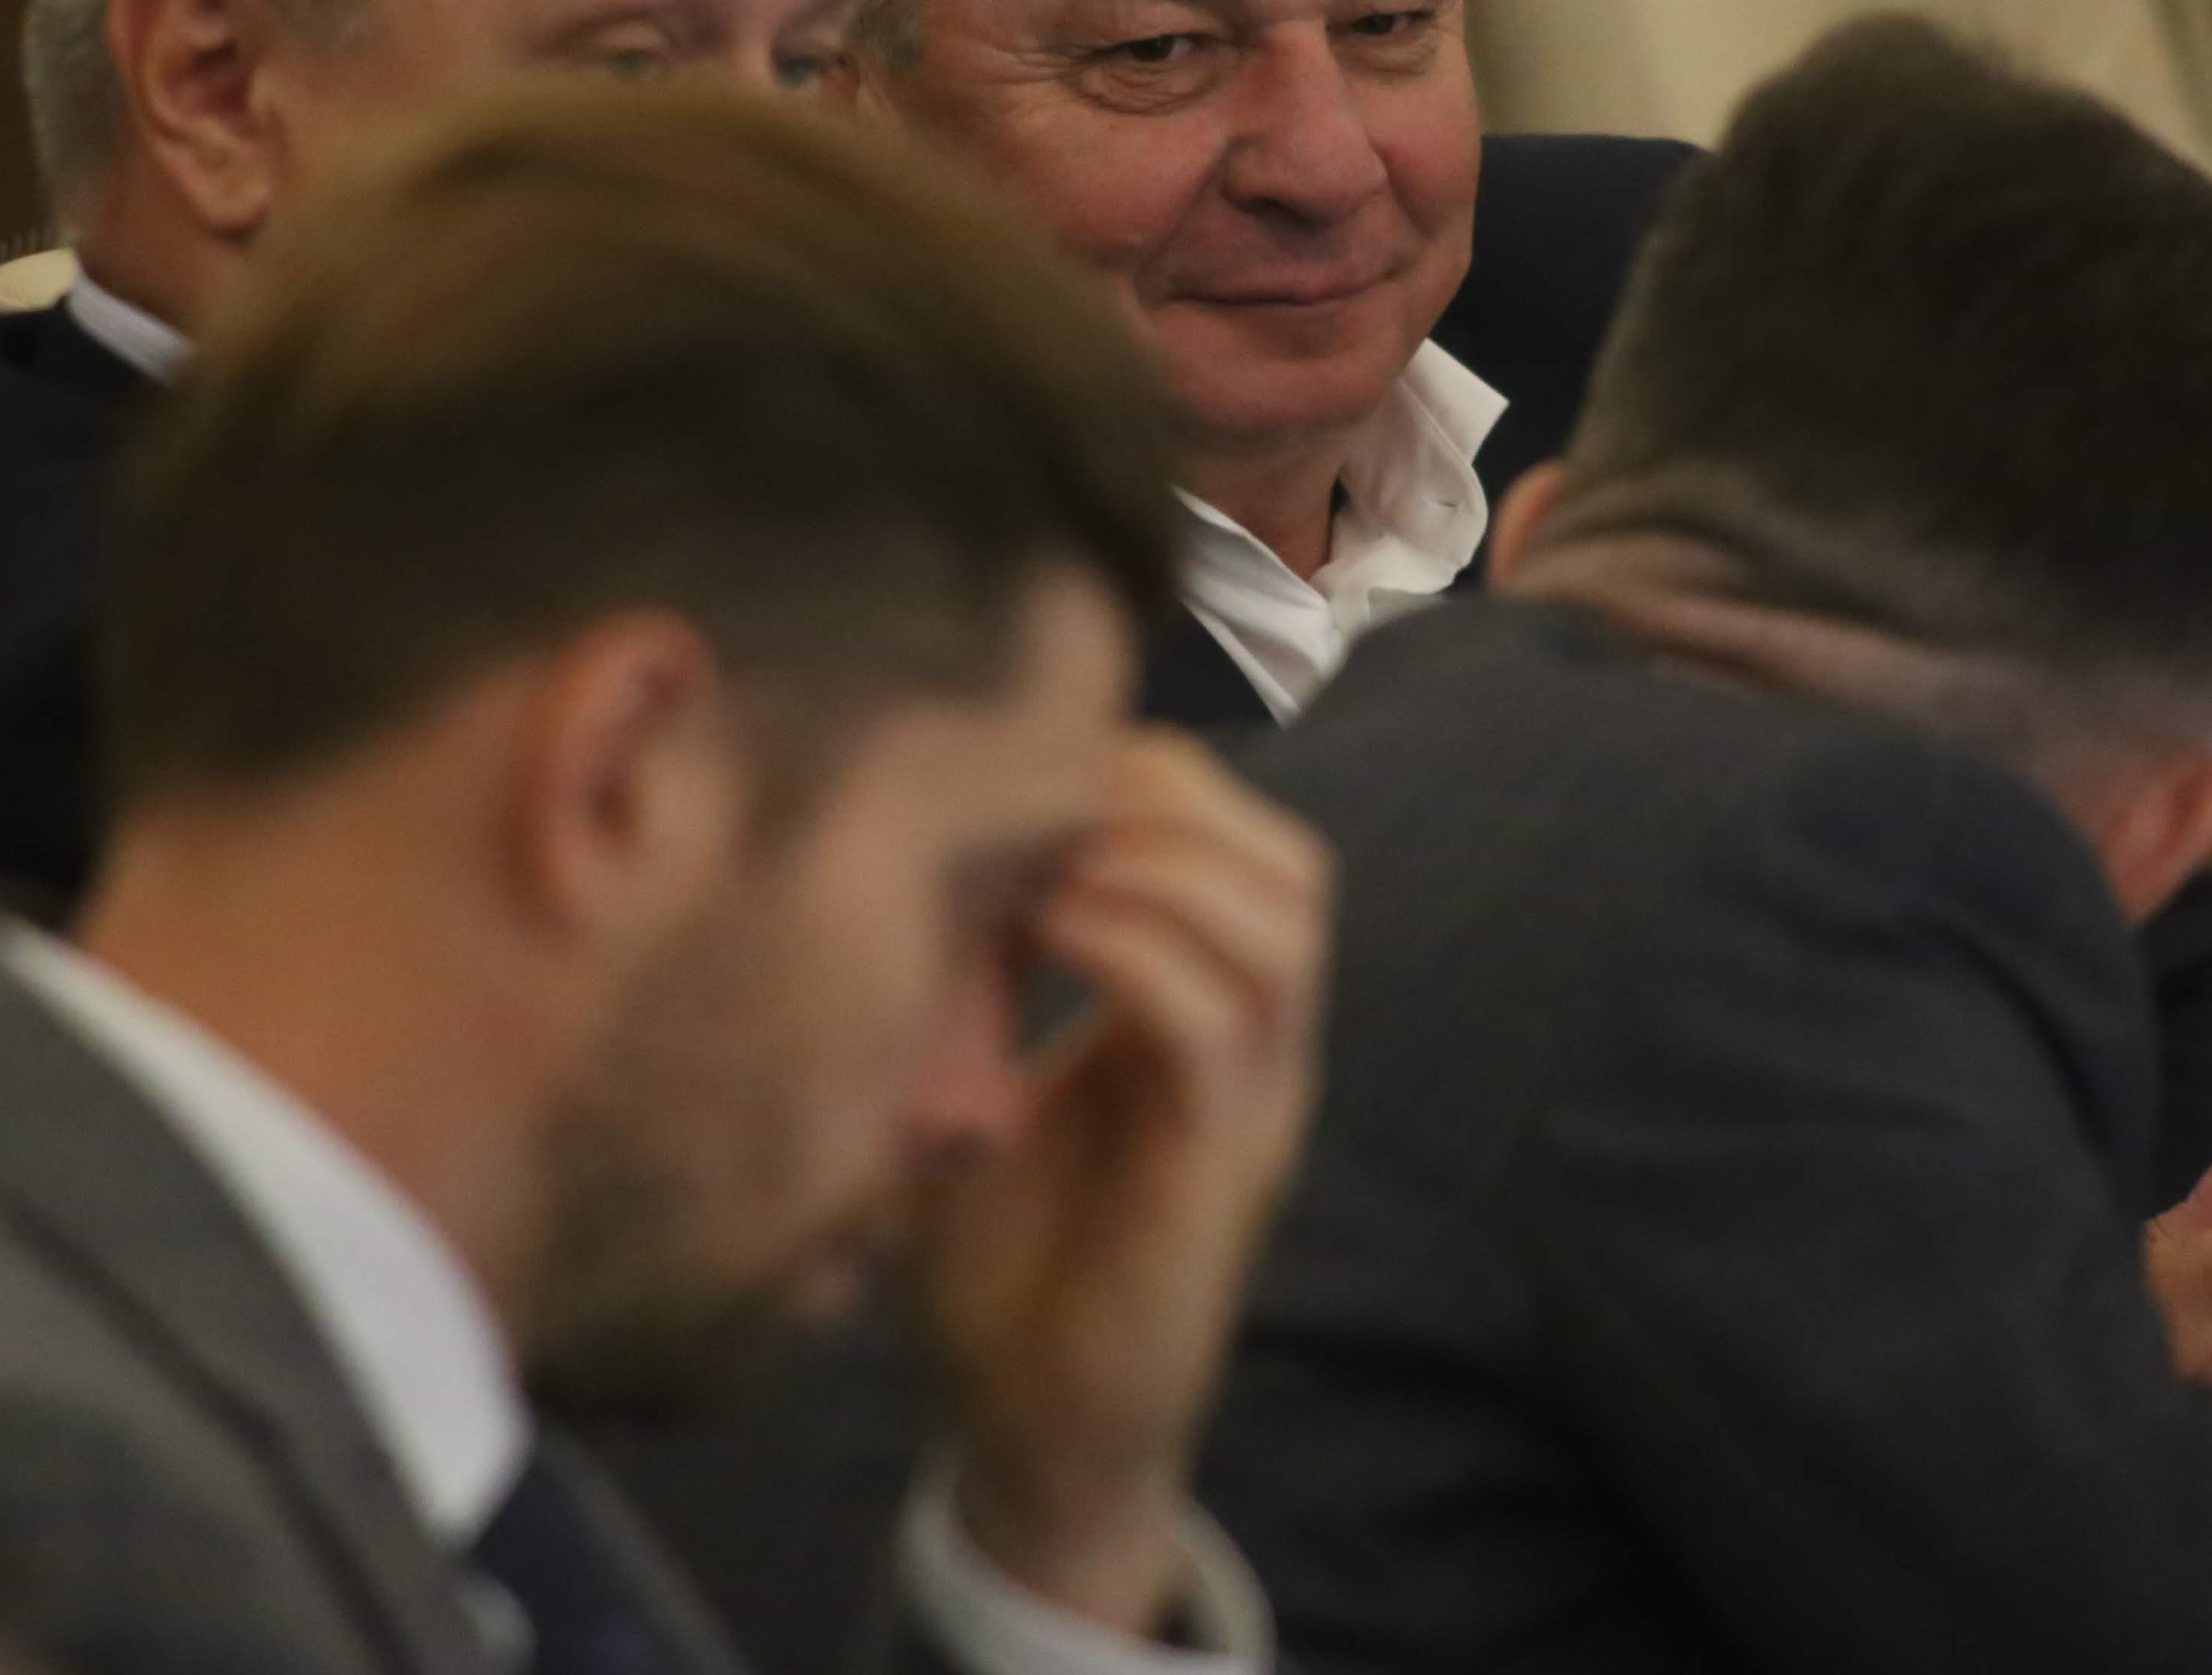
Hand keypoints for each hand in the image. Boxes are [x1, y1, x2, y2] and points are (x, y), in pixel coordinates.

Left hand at [922, 732, 1330, 1633]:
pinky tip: (1046, 932)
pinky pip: (1210, 1018)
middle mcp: (1263, 1052)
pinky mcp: (1216, 1173)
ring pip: (1280, 920)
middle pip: (1289, 861)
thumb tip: (922, 845)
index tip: (1020, 776)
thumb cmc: (1002, 1265)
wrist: (1035, 1436)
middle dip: (1170, 798)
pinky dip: (1132, 949)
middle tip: (1046, 803)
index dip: (1147, 778)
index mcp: (1217, 1020)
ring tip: (1049, 865)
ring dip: (1160, 861)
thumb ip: (975, 976)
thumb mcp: (978, 1085)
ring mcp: (1253, 1109)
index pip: (1241, 841)